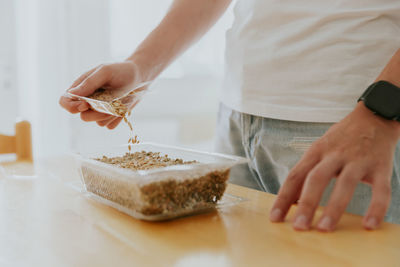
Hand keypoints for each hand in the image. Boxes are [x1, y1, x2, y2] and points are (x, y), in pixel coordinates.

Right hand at [59, 61, 140, 128]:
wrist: (140, 77)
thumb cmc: (121, 70)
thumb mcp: (105, 72)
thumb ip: (89, 82)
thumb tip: (72, 94)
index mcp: (81, 88)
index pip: (65, 102)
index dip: (71, 107)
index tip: (86, 104)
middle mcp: (88, 101)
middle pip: (83, 117)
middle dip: (96, 113)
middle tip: (110, 105)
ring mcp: (99, 110)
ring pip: (98, 122)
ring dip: (109, 115)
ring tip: (119, 102)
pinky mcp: (111, 116)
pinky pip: (109, 125)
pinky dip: (116, 119)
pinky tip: (123, 108)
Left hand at [270, 102, 399, 230]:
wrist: (374, 117)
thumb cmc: (341, 138)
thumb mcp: (319, 149)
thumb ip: (307, 173)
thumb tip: (292, 200)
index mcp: (316, 151)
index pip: (295, 176)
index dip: (283, 198)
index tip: (275, 218)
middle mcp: (334, 155)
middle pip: (316, 179)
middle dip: (306, 204)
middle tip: (299, 227)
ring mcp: (358, 160)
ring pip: (345, 184)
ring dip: (334, 208)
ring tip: (324, 229)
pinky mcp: (380, 166)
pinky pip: (380, 190)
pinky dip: (376, 208)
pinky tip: (369, 225)